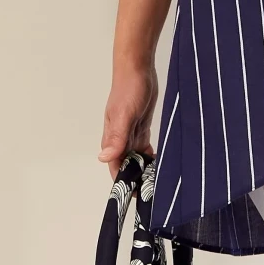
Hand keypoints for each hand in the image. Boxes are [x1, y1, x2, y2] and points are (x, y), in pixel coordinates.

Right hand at [99, 61, 157, 180]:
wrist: (138, 69)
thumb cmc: (128, 89)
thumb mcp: (124, 114)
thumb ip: (116, 137)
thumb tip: (104, 158)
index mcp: (112, 138)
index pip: (116, 166)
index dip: (124, 182)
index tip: (136, 195)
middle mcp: (120, 139)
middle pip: (126, 165)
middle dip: (136, 179)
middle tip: (152, 192)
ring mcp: (130, 133)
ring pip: (135, 158)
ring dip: (144, 169)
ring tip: (157, 181)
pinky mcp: (140, 127)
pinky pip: (143, 148)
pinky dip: (150, 157)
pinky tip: (159, 163)